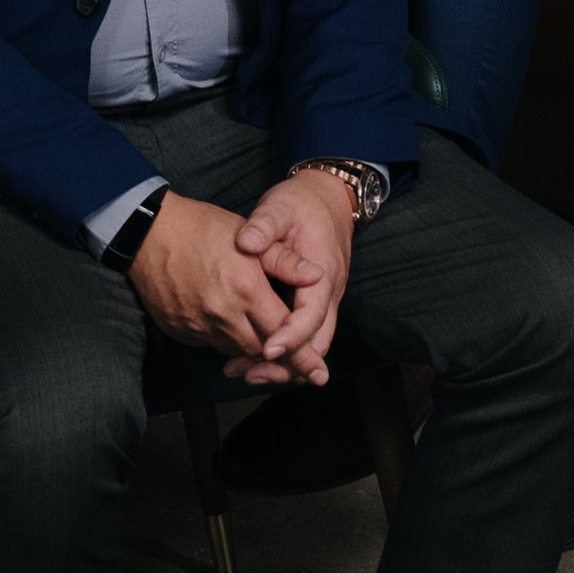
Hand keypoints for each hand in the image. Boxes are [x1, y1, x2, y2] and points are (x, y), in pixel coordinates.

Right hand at [129, 191, 302, 364]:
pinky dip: (226, 340)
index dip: (304, 356)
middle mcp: (223, 314)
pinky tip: (230, 325)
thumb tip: (317, 275)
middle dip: (279, 356)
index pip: (284, 334)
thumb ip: (284, 260)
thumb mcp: (247, 235)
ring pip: (236, 351)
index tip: (319, 374)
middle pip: (261, 350)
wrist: (147, 232)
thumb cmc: (201, 227)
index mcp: (246, 290)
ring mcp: (199, 325)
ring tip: (264, 340)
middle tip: (295, 361)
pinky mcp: (181, 331)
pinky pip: (212, 345)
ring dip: (253, 347)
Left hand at [228, 171, 355, 388]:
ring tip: (244, 372)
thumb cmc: (301, 204)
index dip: (291, 336)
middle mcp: (329, 294)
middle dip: (286, 365)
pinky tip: (254, 356)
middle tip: (247, 373)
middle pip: (316, 344)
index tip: (267, 349)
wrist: (328, 199)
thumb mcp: (280, 207)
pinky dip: (285, 352)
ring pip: (313, 346)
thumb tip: (245, 242)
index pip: (311, 315)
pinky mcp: (315, 304)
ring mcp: (325, 301)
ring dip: (284, 364)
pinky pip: (306, 337)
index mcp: (322, 273)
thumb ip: (264, 225)